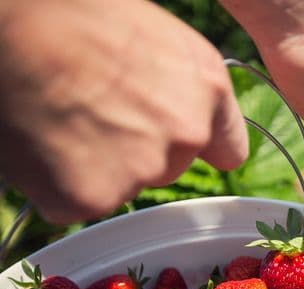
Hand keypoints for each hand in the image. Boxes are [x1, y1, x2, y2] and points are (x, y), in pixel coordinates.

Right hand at [0, 0, 247, 223]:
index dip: (201, 147)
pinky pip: (77, 202)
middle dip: (136, 151)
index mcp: (207, 86)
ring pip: (123, 185)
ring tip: (58, 118)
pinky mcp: (92, 197)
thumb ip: (178, 81)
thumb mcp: (149, 33)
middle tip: (90, 111)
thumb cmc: (69, 13)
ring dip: (94, 168)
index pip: (228, 148)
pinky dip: (56, 185)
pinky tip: (39, 144)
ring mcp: (141, 169)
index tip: (180, 146)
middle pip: (168, 166)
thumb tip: (179, 105)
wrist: (6, 28)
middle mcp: (186, 133)